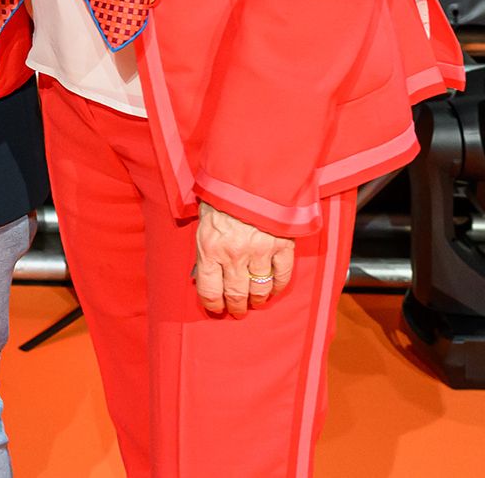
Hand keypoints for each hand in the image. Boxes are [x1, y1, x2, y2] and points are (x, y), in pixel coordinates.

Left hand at [194, 202, 294, 316]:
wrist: (249, 174)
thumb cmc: (221, 195)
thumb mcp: (203, 221)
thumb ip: (205, 247)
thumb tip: (202, 272)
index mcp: (209, 248)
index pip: (209, 289)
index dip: (212, 304)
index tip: (216, 309)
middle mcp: (234, 255)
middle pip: (236, 294)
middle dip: (236, 306)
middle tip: (237, 310)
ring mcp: (260, 252)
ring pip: (259, 289)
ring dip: (257, 299)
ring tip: (255, 301)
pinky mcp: (281, 246)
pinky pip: (282, 276)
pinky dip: (278, 286)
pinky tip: (273, 289)